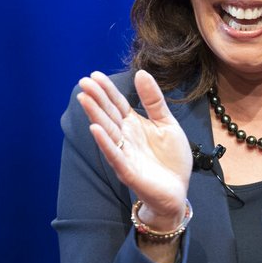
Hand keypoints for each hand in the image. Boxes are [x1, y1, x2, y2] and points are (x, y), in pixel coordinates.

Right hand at [76, 70, 191, 230]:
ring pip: (107, 132)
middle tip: (83, 82)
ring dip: (95, 115)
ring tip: (84, 99)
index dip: (107, 90)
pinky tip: (95, 129)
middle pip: (109, 114)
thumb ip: (154, 101)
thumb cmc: (171, 158)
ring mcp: (125, 154)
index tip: (95, 74)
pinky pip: (115, 155)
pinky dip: (105, 143)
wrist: (178, 190)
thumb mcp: (167, 123)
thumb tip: (142, 73)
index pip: (117, 103)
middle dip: (96, 98)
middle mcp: (126, 137)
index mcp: (134, 124)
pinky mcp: (128, 171)